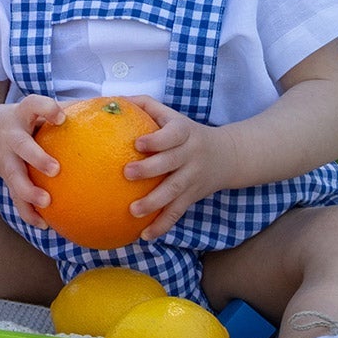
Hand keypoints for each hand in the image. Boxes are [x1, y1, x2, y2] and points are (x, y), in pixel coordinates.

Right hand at [0, 94, 66, 229]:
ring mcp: (5, 158)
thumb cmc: (20, 119)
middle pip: (22, 146)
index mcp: (21, 115)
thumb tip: (107, 107)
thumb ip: (63, 109)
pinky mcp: (4, 177)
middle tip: (55, 169)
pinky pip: (15, 197)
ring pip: (14, 177)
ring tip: (46, 202)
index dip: (45, 109)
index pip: (32, 105)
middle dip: (37, 157)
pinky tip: (44, 225)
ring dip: (29, 191)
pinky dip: (28, 212)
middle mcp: (11, 136)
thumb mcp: (32, 110)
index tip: (61, 116)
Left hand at [122, 96, 237, 239]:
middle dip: (150, 169)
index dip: (157, 139)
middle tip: (127, 173)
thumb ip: (145, 106)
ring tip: (133, 211)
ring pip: (174, 192)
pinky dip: (162, 225)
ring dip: (154, 203)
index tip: (138, 144)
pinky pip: (177, 212)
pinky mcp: (192, 197)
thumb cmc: (186, 131)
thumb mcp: (172, 115)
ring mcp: (192, 178)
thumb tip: (109, 101)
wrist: (228, 155)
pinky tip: (145, 235)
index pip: (172, 135)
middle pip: (171, 163)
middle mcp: (190, 155)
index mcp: (183, 132)